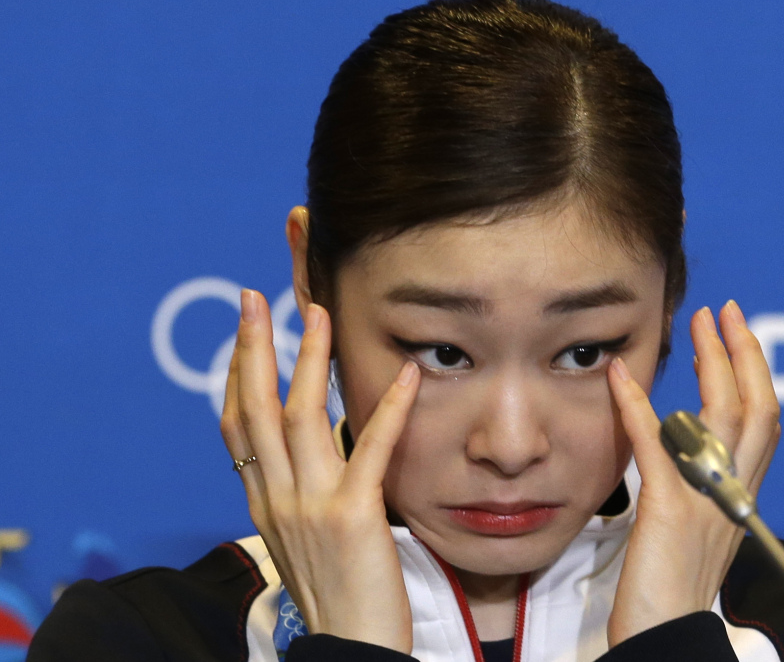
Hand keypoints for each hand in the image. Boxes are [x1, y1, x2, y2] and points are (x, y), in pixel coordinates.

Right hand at [220, 289, 419, 652]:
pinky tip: (406, 375)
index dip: (237, 372)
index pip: (237, 426)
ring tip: (317, 314)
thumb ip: (296, 491)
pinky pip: (369, 450)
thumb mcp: (300, 537)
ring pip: (300, 418)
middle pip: (255, 409)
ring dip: (308, 361)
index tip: (244, 328)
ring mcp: (310, 505)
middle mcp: (276, 497)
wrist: (350, 648)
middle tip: (251, 297)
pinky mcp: (352, 516)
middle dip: (252, 348)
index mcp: (264, 500)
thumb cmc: (336, 592)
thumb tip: (303, 452)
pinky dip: (388, 409)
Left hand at [606, 300, 779, 645]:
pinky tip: (619, 374)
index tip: (737, 336)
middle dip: (744, 353)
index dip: (755, 375)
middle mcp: (734, 493)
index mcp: (740, 498)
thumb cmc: (670, 593)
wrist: (666, 640)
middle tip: (724, 311)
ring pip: (725, 417)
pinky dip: (637, 405)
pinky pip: (655, 446)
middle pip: (757, 409)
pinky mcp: (669, 510)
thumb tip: (682, 450)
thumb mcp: (695, 533)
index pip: (763, 425)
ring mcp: (706, 499)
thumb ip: (698, 489)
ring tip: (697, 323)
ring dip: (711, 363)